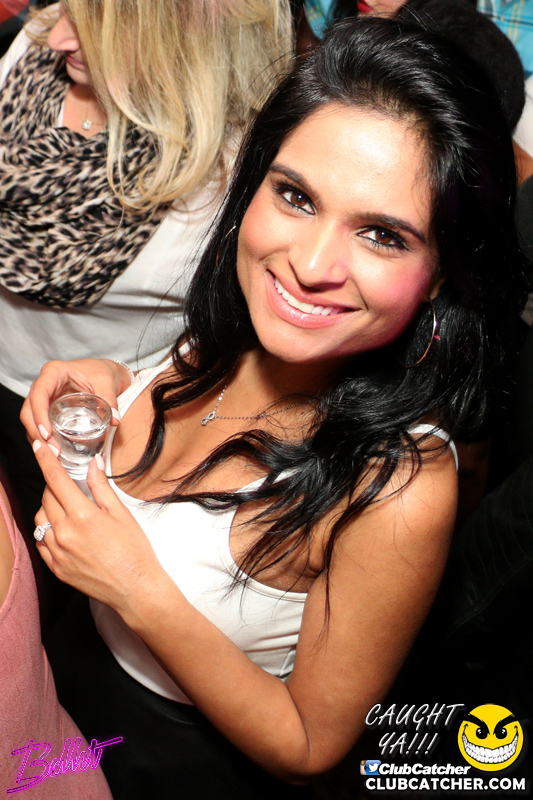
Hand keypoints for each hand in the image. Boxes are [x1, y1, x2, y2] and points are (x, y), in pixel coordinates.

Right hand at [21, 359, 131, 444]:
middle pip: (29, 409)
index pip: (39, 393)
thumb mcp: (106, 381)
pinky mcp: (48, 409)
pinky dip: (43, 438)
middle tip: (52, 449)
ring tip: (54, 454)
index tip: (47, 433)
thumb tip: (114, 420)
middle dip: (36, 431)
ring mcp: (44, 398)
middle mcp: (44, 384)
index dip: (39, 414)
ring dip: (38, 437)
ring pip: (30, 418)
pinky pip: (39, 424)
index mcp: (53, 372)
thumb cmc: (101, 371)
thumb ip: (109, 399)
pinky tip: (53, 450)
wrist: (104, 372)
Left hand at [32, 440, 163, 615]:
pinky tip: (64, 531)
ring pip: (41, 519)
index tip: (39, 446)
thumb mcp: (121, 514)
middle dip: (55, 487)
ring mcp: (58, 552)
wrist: (135, 589)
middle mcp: (65, 533)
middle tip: (70, 487)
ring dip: (50, 509)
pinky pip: (42, 542)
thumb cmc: (134, 552)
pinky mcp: (56, 568)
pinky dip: (48, 531)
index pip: (56, 480)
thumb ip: (101, 487)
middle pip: (47, 498)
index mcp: (83, 516)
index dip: (45, 459)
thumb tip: (93, 464)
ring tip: (68, 510)